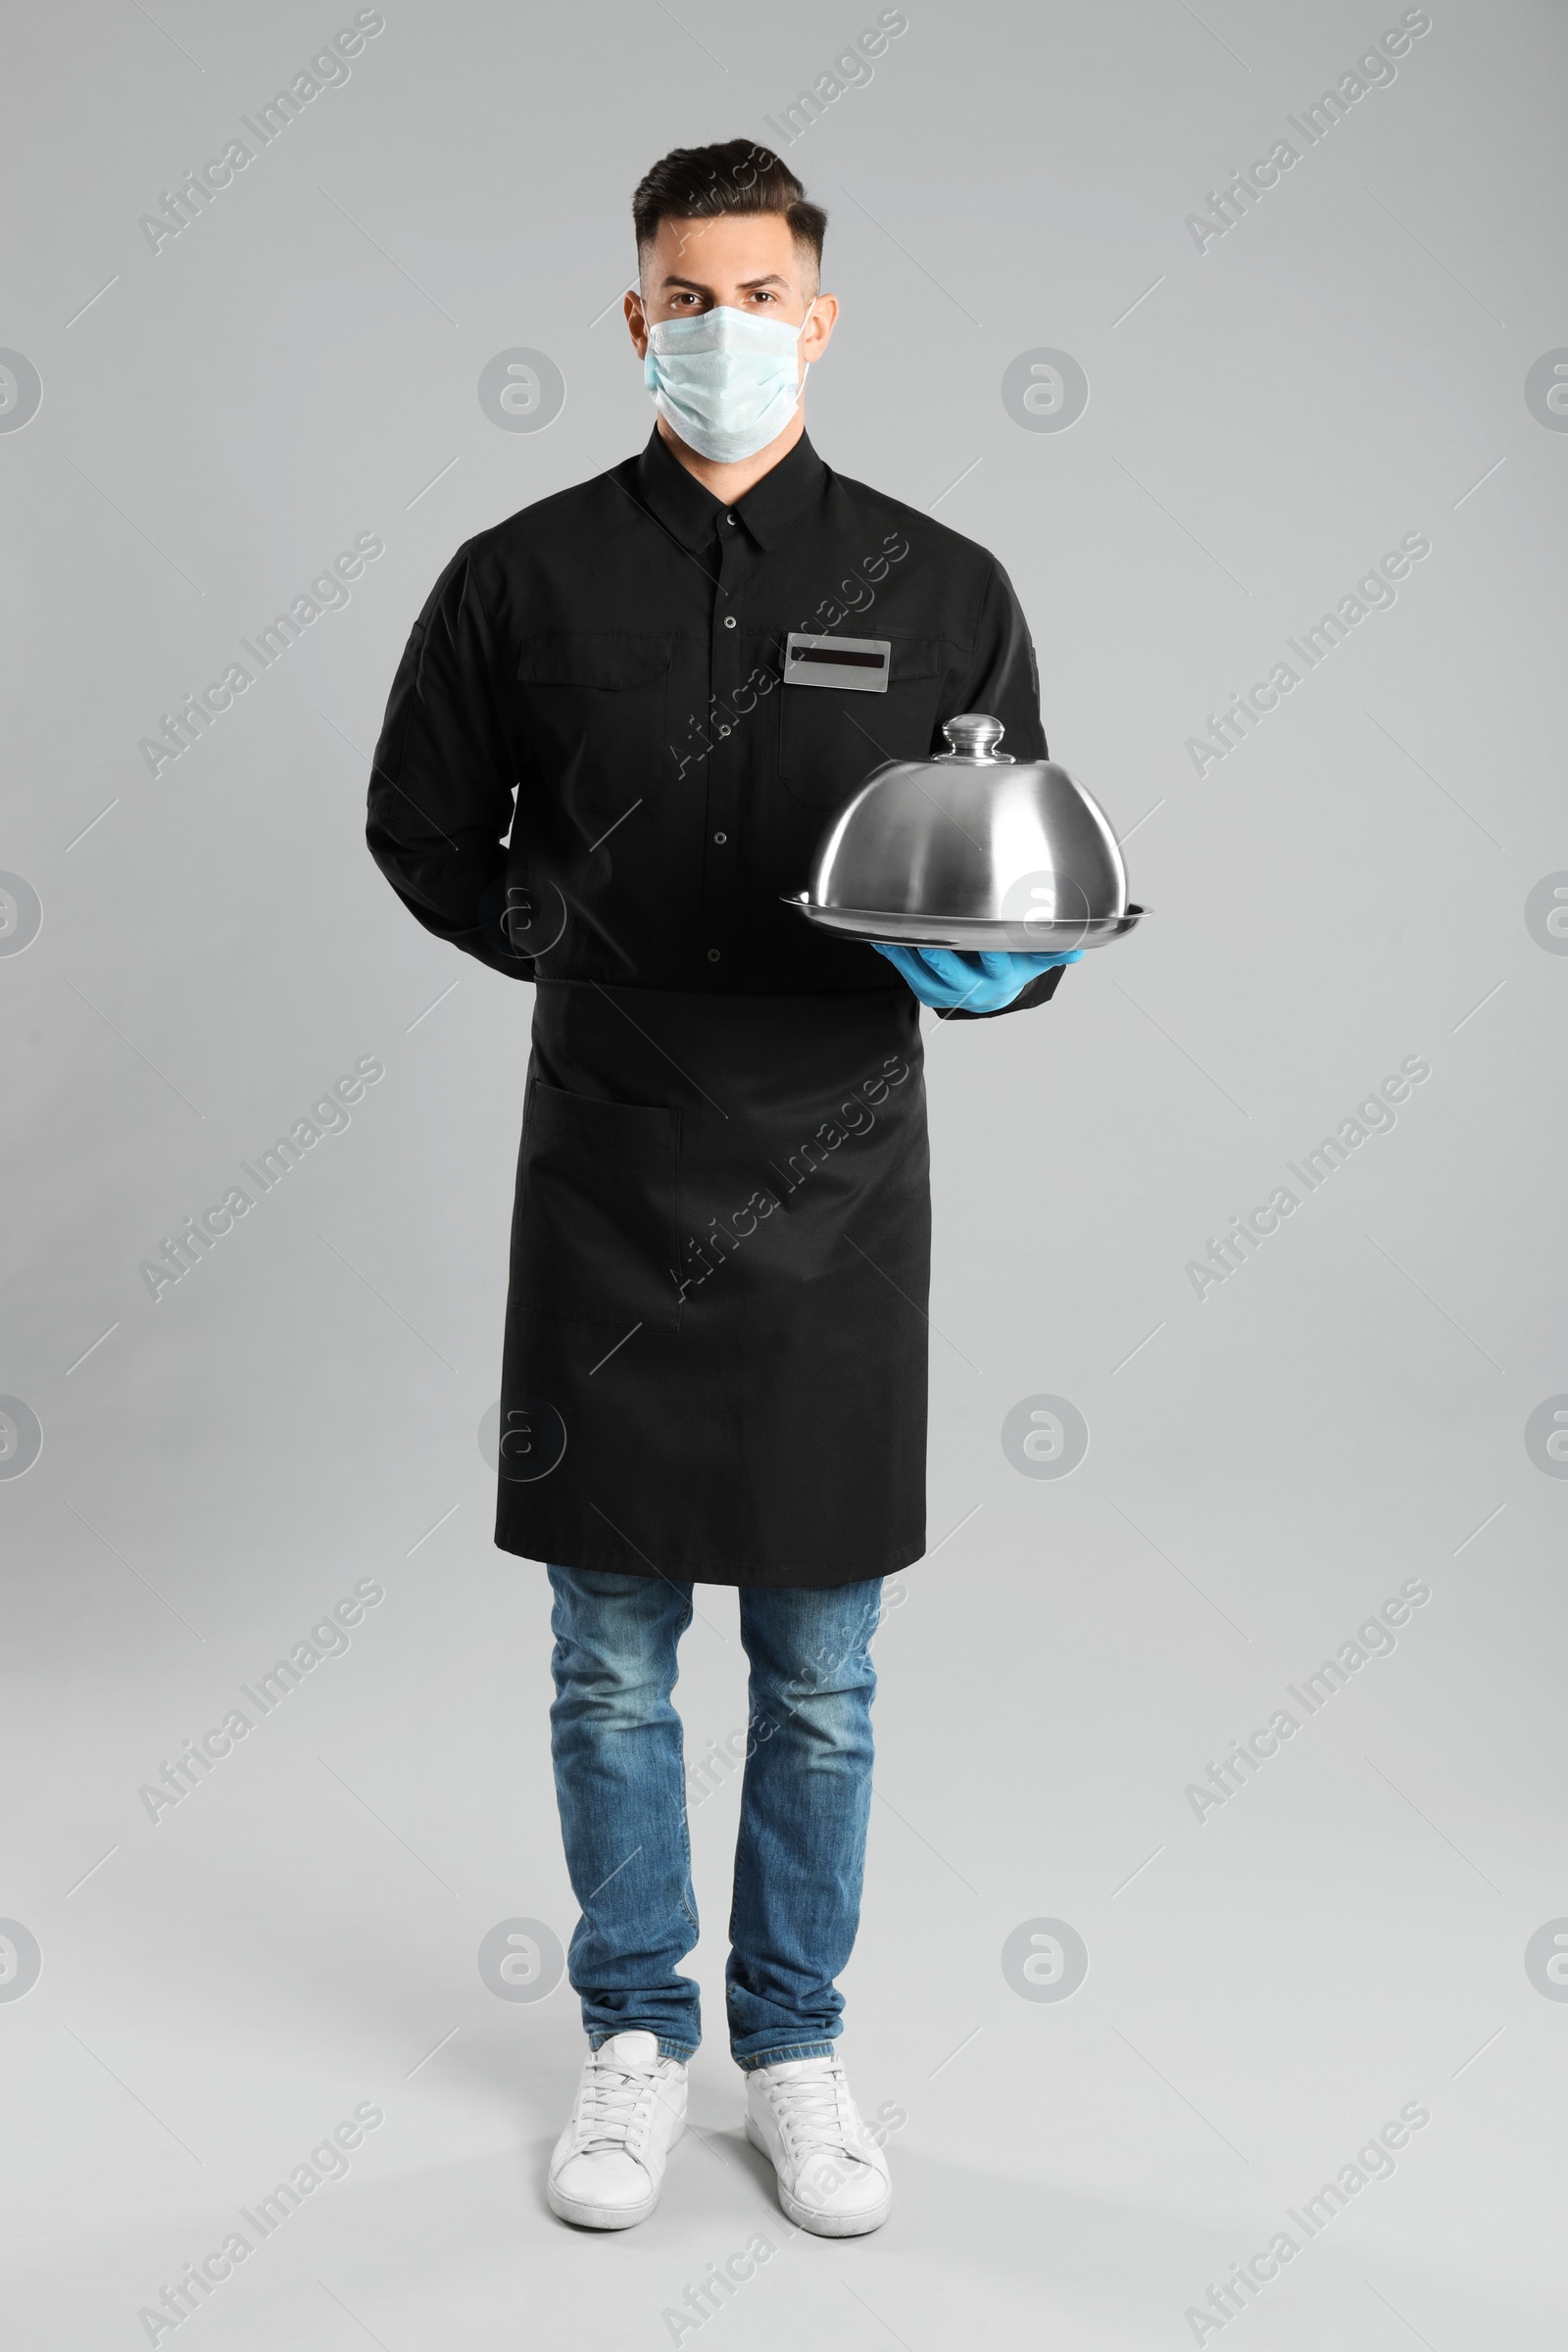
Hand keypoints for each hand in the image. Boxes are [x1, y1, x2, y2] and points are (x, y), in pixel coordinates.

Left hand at [873, 943, 1082, 1011]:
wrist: (992, 993)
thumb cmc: (1013, 967)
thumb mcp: (1035, 960)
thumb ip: (1053, 950)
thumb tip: (1079, 948)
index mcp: (1000, 978)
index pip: (996, 966)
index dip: (991, 956)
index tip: (984, 941)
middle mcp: (973, 989)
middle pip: (954, 975)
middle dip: (940, 958)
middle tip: (928, 941)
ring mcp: (947, 992)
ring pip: (924, 977)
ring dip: (907, 958)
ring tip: (893, 936)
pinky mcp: (927, 992)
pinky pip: (908, 976)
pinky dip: (895, 959)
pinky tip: (883, 941)